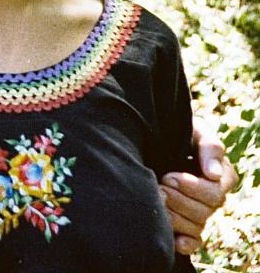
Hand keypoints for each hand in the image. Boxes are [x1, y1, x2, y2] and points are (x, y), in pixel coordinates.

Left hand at [161, 120, 238, 254]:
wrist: (152, 135)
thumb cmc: (177, 130)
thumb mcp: (195, 130)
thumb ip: (209, 146)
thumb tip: (214, 174)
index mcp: (221, 176)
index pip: (215, 193)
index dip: (192, 188)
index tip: (168, 176)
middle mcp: (212, 197)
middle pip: (204, 212)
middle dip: (179, 200)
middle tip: (158, 187)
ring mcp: (199, 211)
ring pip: (196, 226)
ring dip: (174, 217)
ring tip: (155, 199)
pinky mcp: (185, 223)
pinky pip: (193, 241)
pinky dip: (185, 243)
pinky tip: (174, 241)